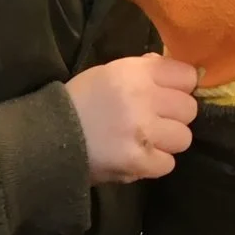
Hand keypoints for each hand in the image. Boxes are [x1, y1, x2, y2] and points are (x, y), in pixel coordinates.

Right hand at [65, 55, 196, 183]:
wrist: (45, 138)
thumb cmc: (78, 102)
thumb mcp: (108, 74)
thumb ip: (142, 71)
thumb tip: (173, 73)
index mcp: (135, 72)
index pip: (187, 76)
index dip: (179, 88)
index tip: (166, 96)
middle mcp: (143, 98)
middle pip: (188, 109)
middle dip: (173, 117)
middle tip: (152, 122)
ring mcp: (143, 132)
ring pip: (183, 138)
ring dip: (166, 142)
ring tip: (145, 142)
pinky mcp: (138, 161)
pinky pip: (168, 164)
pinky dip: (153, 164)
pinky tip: (136, 158)